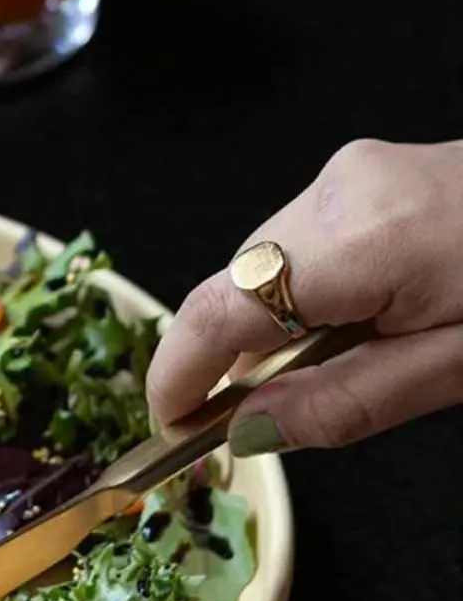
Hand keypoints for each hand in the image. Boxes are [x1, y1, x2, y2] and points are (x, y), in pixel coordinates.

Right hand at [146, 138, 462, 452]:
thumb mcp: (460, 371)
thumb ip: (346, 402)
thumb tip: (247, 430)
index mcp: (361, 239)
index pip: (219, 309)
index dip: (176, 372)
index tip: (168, 426)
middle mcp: (338, 187)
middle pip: (236, 283)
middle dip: (230, 355)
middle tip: (249, 426)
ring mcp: (352, 169)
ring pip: (265, 262)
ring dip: (272, 325)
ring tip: (332, 373)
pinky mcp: (367, 170)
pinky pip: (302, 240)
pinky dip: (305, 292)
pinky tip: (355, 326)